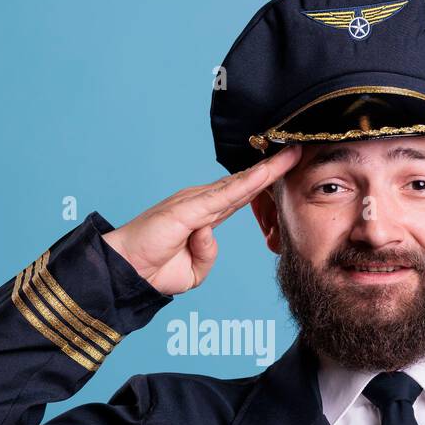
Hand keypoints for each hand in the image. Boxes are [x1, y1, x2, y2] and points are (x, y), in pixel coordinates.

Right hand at [102, 144, 301, 295]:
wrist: (127, 272)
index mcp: (203, 216)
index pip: (240, 196)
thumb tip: (209, 234)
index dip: (263, 184)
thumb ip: (208, 254)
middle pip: (243, 183)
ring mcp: (194, 203)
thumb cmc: (153, 270)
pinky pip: (224, 195)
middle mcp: (199, 203)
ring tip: (291, 154)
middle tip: (297, 151)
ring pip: (238, 184)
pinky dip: (246, 183)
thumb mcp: (194, 271)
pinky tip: (265, 173)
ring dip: (266, 169)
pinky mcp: (188, 209)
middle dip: (271, 168)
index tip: (285, 172)